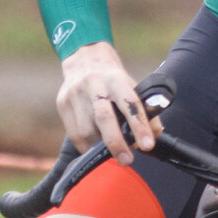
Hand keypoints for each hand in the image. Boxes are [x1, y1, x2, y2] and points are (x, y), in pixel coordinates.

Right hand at [54, 42, 155, 156]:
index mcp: (116, 78)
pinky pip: (74, 133)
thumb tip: (155, 136)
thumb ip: (145, 110)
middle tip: (127, 160)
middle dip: (116, 143)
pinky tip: (94, 148)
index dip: (139, 126)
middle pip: (104, 117)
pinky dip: (86, 146)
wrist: (84, 57)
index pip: (130, 103)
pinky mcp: (62, 102)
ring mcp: (75, 93)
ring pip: (86, 130)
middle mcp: (94, 84)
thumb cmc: (113, 79)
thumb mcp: (131, 86)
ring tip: (111, 153)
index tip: (148, 145)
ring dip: (99, 147)